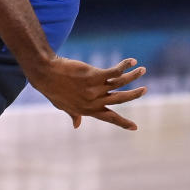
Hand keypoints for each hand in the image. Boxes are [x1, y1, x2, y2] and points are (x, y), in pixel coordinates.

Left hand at [27, 56, 146, 130]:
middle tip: (144, 90)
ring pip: (121, 83)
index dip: (122, 122)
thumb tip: (77, 126)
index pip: (108, 117)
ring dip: (133, 77)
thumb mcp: (62, 105)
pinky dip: (125, 66)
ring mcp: (95, 88)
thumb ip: (73, 114)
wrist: (44, 73)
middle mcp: (94, 101)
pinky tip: (131, 61)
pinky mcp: (94, 75)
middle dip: (134, 95)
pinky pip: (115, 71)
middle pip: (120, 99)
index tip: (135, 127)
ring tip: (142, 70)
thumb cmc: (51, 88)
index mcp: (87, 109)